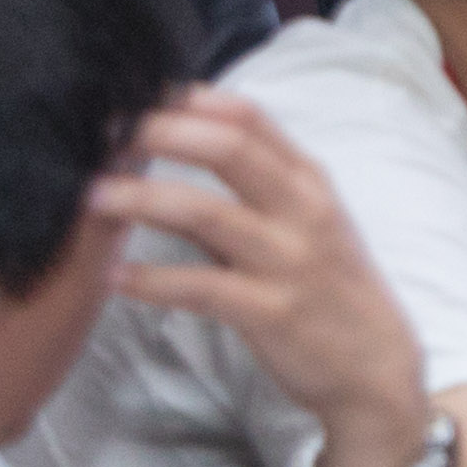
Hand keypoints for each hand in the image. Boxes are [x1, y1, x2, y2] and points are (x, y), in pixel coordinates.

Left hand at [92, 95, 435, 466]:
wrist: (376, 369)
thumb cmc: (329, 289)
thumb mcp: (302, 226)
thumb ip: (242, 192)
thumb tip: (164, 157)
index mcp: (309, 182)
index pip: (250, 117)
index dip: (189, 100)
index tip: (137, 97)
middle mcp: (303, 211)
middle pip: (228, 148)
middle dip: (161, 132)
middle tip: (106, 132)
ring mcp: (288, 261)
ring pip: (206, 212)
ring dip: (141, 198)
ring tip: (91, 195)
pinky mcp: (271, 311)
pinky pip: (200, 287)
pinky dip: (152, 279)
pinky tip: (113, 276)